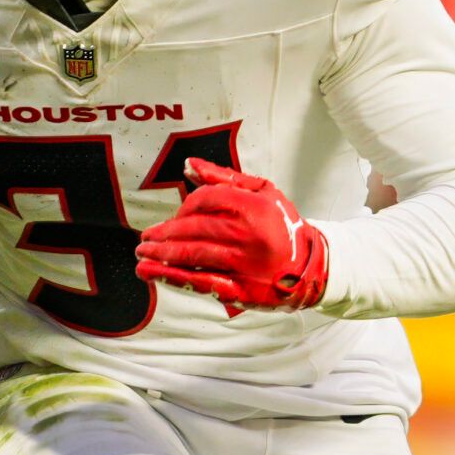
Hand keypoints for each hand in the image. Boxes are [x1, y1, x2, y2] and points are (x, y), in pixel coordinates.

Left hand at [135, 158, 327, 310]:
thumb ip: (224, 178)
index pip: (205, 200)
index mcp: (255, 207)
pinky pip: (200, 282)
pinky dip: (172, 277)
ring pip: (193, 255)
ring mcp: (246, 265)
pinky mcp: (242, 290)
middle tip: (146, 237)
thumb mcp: (262, 192)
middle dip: (164, 233)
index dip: (183, 207)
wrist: (312, 267)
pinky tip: (151, 272)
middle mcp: (250, 236)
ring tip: (142, 252)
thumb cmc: (281, 225)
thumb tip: (188, 164)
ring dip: (161, 254)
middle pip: (194, 229)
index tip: (174, 216)